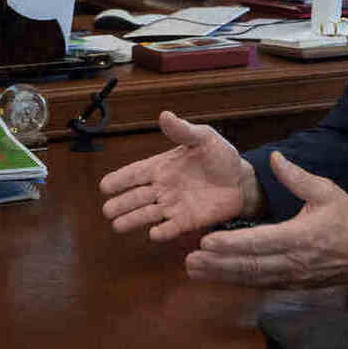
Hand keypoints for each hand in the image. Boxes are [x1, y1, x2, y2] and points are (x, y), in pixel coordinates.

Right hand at [100, 111, 259, 240]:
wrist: (242, 180)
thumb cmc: (221, 157)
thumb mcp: (203, 138)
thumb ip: (183, 130)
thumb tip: (165, 115)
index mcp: (162, 167)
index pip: (135, 173)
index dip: (119, 180)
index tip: (104, 186)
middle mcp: (163, 188)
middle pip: (136, 197)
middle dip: (120, 204)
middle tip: (108, 210)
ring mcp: (174, 205)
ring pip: (147, 214)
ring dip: (133, 219)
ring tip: (118, 226)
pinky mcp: (187, 221)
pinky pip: (171, 228)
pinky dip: (162, 232)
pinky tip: (153, 234)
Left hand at [185, 151, 347, 287]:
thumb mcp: (327, 191)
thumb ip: (297, 177)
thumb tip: (274, 158)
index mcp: (299, 236)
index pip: (258, 242)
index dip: (230, 244)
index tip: (206, 242)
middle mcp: (292, 261)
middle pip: (248, 266)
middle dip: (217, 264)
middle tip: (189, 261)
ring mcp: (292, 276)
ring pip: (251, 278)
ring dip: (222, 276)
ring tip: (195, 271)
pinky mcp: (293, 284)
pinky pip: (261, 284)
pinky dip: (238, 281)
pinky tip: (219, 277)